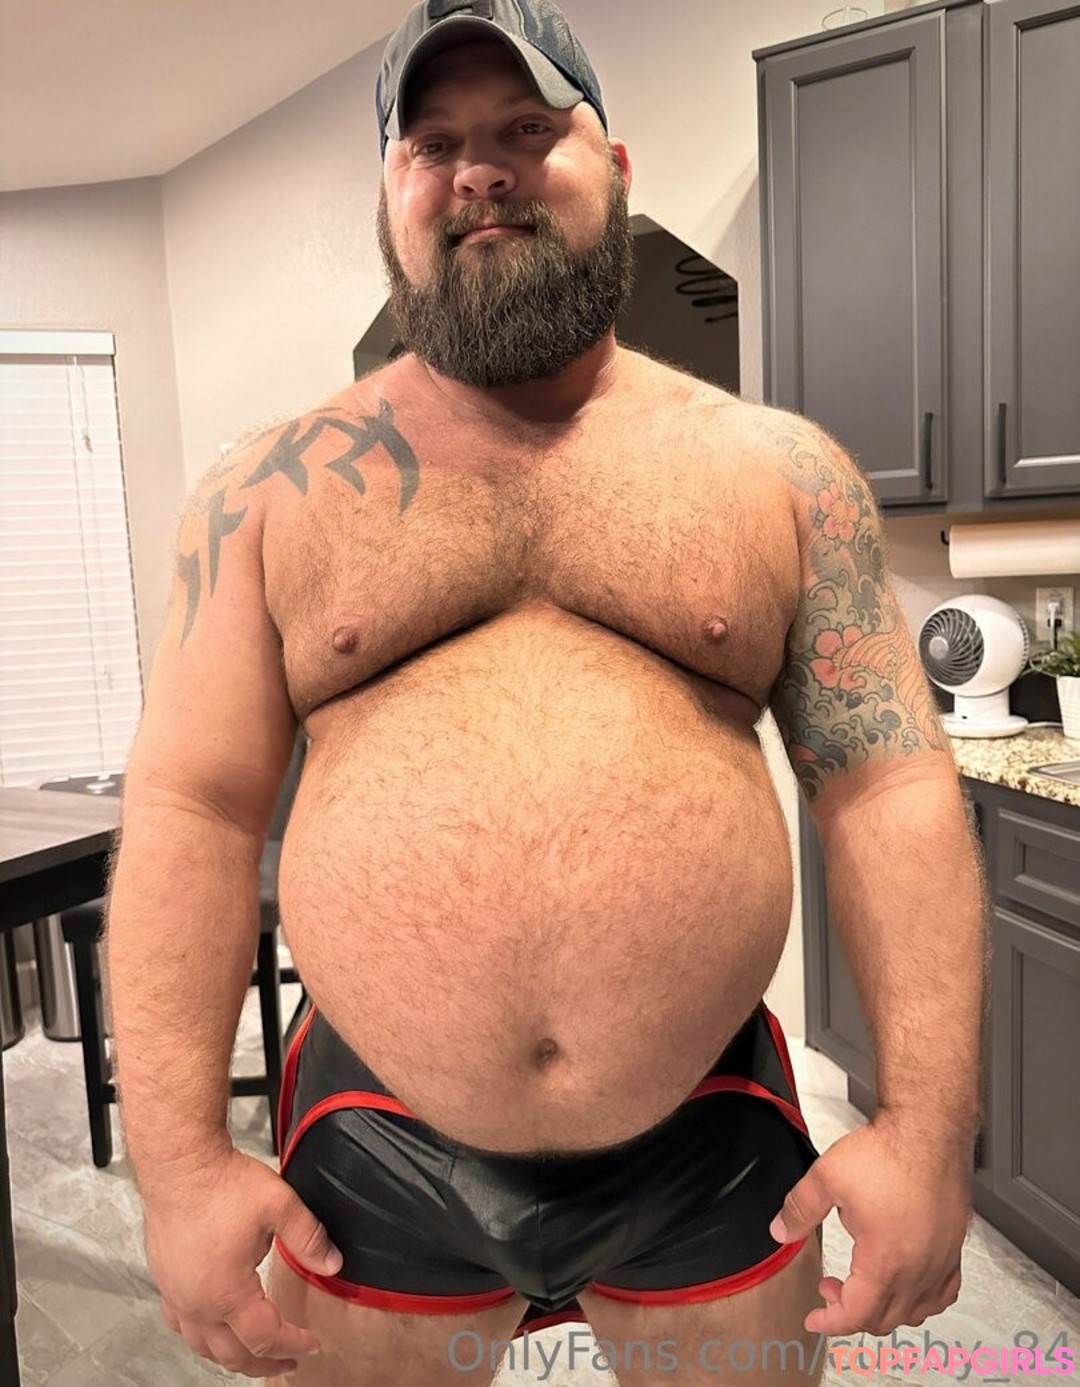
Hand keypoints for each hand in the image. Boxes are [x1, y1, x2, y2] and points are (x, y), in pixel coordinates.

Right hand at [143, 1144, 343, 1377]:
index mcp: (227, 1293)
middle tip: (289, 1361)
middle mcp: (197, 1304)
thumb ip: (309, 1238)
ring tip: (255, 1354)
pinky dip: (202, 1338)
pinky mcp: (165, 1281)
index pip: (265, 1338)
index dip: (293, 1344)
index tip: (312, 1343)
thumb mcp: (279, 1206)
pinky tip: (213, 1330)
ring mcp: (176, 1295)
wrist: (180, 1165)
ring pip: (203, 1346)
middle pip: (232, 1354)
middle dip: (265, 1363)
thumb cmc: (222, 1184)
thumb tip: (333, 1264)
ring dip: (232, 1356)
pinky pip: (181, 1326)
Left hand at [769, 1112, 970, 1335]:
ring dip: (885, 1309)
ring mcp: (941, 1260)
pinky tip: (909, 1283)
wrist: (929, 1130)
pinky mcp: (955, 1247)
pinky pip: (943, 1292)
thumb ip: (800, 1208)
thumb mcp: (828, 1177)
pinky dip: (923, 1299)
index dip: (830, 1322)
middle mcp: (919, 1269)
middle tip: (830, 1290)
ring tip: (864, 1285)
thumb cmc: (890, 1151)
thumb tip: (782, 1230)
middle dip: (851, 1312)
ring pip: (915, 1311)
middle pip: (884, 1318)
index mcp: (885, 1261)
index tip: (816, 1318)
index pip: (856, 1314)